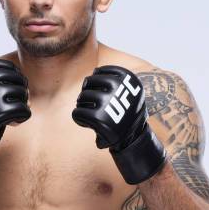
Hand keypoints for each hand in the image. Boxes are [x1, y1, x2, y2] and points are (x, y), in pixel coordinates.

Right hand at [0, 59, 30, 171]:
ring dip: (23, 104)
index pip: (12, 68)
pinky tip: (14, 121)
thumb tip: (29, 94)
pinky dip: (23, 117)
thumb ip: (5, 81)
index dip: (15, 80)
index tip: (9, 91)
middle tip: (13, 103)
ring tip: (13, 112)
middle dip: (21, 92)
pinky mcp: (2, 111)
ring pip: (24, 93)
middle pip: (20, 79)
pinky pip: (25, 110)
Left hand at [72, 65, 165, 183]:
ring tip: (90, 113)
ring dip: (82, 105)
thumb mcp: (129, 90)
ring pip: (81, 97)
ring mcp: (107, 102)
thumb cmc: (126, 112)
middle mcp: (117, 87)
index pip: (99, 71)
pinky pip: (77, 113)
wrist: (132, 137)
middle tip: (92, 105)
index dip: (95, 81)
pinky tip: (87, 123)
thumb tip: (95, 71)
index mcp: (126, 78)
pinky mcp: (98, 118)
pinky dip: (79, 118)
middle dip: (87, 93)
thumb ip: (117, 78)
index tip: (99, 92)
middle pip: (88, 82)